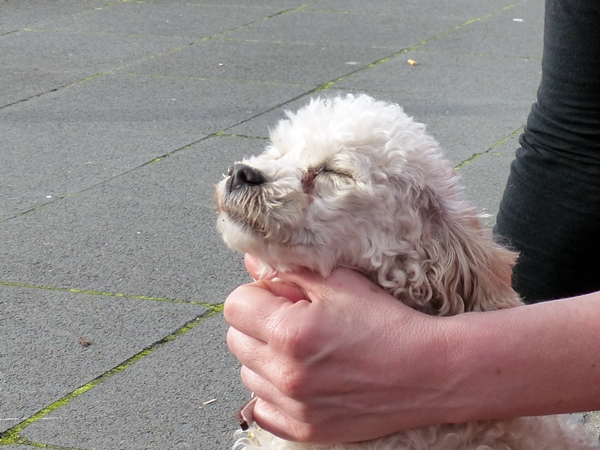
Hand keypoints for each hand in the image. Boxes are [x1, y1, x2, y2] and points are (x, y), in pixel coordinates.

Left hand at [224, 255, 451, 442]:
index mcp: (290, 331)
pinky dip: (274, 392)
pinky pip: (262, 408)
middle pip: (236, 339)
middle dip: (257, 324)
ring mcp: (294, 406)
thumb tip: (253, 258)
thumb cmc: (387, 323)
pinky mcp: (304, 429)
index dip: (256, 295)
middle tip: (291, 320)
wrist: (427, 372)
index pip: (235, 306)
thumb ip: (290, 270)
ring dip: (265, 359)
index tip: (278, 296)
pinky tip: (302, 378)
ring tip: (302, 350)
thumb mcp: (340, 283)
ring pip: (247, 374)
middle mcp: (286, 373)